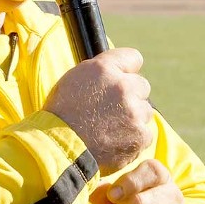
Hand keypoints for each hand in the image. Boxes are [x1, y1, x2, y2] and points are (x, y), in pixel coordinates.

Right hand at [44, 48, 153, 173]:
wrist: (58, 145)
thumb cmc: (63, 111)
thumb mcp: (75, 77)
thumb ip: (103, 69)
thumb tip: (124, 69)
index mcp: (105, 69)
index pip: (134, 58)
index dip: (127, 70)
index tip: (120, 79)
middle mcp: (123, 87)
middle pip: (142, 86)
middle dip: (131, 95)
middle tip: (110, 108)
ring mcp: (134, 112)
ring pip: (145, 110)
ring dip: (133, 116)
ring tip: (109, 127)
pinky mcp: (140, 136)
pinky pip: (146, 133)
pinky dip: (133, 137)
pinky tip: (114, 140)